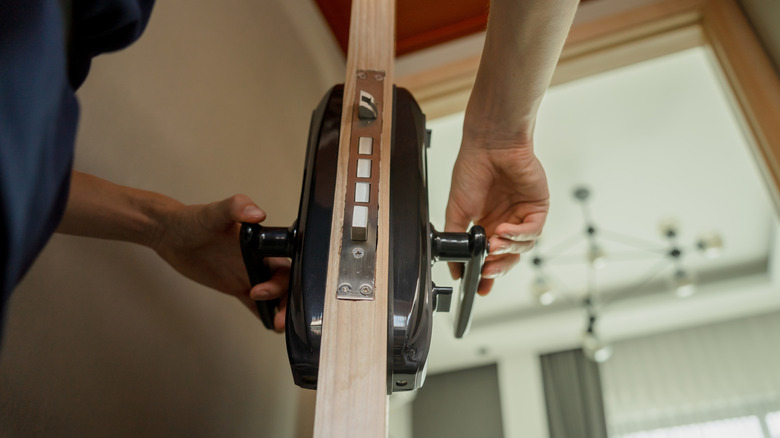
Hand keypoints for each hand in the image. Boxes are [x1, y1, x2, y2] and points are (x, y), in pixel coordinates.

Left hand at [152, 194, 289, 330]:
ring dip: (279, 311)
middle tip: (277, 319)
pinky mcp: (236, 286)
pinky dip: (265, 314)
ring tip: (276, 325)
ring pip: (274, 296)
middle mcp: (259, 259)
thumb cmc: (192, 219)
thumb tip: (257, 213)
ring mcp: (248, 274)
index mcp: (261, 242)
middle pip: (284, 283)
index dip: (285, 280)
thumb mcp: (213, 213)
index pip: (285, 262)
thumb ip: (235, 207)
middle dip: (285, 301)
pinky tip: (269, 326)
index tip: (264, 291)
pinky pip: (256, 304)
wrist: (170, 234)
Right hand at [445, 142, 548, 294]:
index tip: (479, 289)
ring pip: (523, 247)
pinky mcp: (537, 207)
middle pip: (508, 257)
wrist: (490, 146)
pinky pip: (533, 231)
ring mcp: (522, 216)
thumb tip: (454, 266)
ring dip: (508, 249)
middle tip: (487, 271)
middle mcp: (505, 223)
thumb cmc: (472, 170)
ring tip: (494, 244)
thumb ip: (457, 239)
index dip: (486, 275)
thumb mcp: (457, 210)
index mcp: (486, 225)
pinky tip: (505, 231)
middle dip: (498, 267)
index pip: (489, 257)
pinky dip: (520, 235)